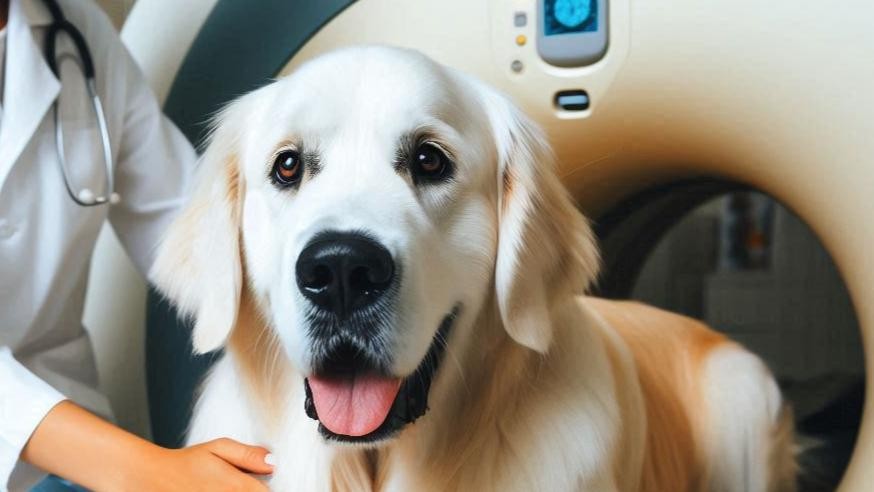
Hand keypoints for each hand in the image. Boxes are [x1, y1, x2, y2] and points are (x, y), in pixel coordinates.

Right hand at [21, 401, 273, 491]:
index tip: (270, 486)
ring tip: (223, 487)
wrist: (146, 477)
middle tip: (245, 488)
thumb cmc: (182, 464)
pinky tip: (215, 491)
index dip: (270, 491)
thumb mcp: (217, 448)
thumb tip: (274, 462)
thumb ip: (248, 455)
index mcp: (237, 486)